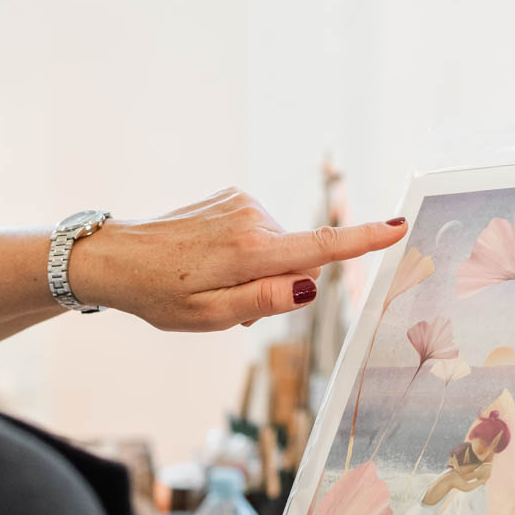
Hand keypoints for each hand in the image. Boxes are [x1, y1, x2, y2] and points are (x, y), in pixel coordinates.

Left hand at [67, 188, 407, 330]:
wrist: (116, 259)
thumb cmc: (160, 296)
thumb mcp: (211, 317)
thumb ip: (264, 302)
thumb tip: (308, 288)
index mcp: (249, 252)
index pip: (319, 250)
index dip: (362, 241)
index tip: (399, 227)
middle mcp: (253, 219)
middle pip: (300, 261)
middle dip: (281, 286)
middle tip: (232, 306)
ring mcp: (243, 203)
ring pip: (281, 248)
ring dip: (260, 271)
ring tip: (215, 285)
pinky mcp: (233, 197)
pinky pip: (261, 233)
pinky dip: (248, 253)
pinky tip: (212, 263)